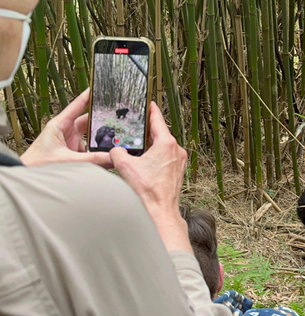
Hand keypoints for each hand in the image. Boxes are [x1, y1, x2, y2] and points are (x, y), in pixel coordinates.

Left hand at [21, 89, 112, 168]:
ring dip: (101, 139)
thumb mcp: (66, 160)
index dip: (89, 95)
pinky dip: (98, 151)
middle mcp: (66, 130)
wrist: (28, 175)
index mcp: (60, 124)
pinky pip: (90, 148)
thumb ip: (90, 159)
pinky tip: (107, 154)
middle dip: (102, 121)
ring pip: (91, 135)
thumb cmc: (37, 164)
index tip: (101, 86)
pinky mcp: (73, 151)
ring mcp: (70, 140)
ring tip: (115, 140)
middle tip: (117, 118)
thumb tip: (111, 157)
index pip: (78, 105)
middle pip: (89, 120)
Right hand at [110, 102, 191, 252]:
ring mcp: (178, 162)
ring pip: (163, 147)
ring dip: (151, 145)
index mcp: (167, 144)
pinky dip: (155, 156)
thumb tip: (115, 151)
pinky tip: (144, 162)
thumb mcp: (125, 167)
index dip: (151, 110)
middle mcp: (176, 151)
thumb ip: (117, 153)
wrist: (160, 212)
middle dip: (148, 130)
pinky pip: (165, 158)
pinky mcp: (177, 172)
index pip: (158, 120)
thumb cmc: (147, 191)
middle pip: (161, 134)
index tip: (148, 103)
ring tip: (137, 144)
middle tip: (137, 125)